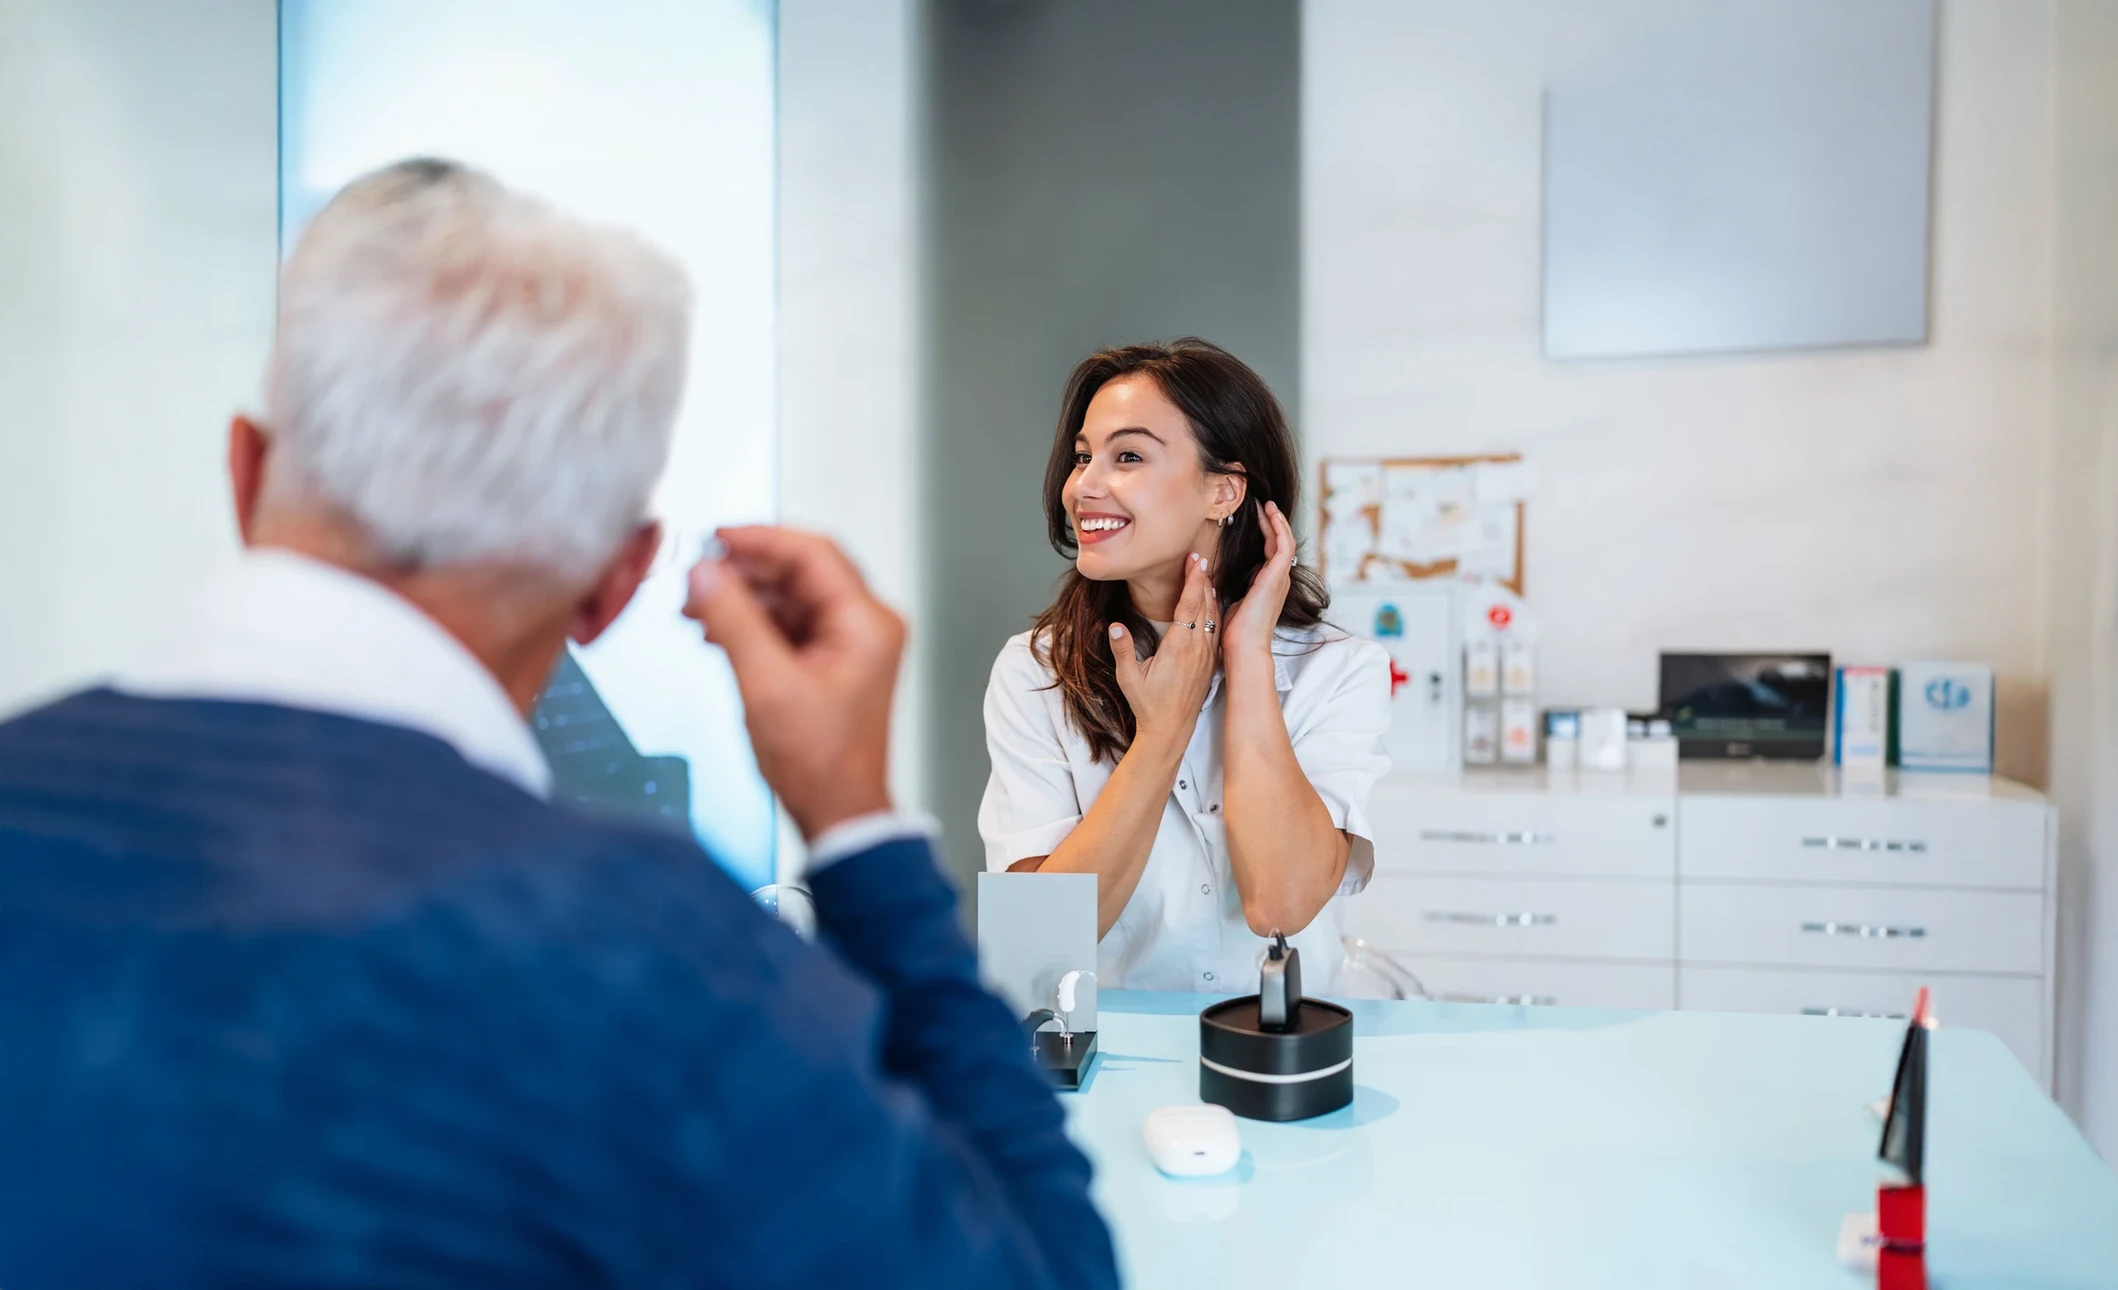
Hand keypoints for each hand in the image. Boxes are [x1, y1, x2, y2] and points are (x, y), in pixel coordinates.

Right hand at [682, 527, 901, 840]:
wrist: (837, 813)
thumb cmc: (820, 763)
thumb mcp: (765, 685)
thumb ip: (733, 621)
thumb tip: (704, 572)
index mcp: (867, 622)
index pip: (812, 553)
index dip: (759, 538)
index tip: (716, 537)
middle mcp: (865, 625)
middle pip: (799, 571)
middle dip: (743, 571)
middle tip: (697, 576)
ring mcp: (849, 642)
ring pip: (789, 596)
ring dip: (742, 598)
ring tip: (695, 607)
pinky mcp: (830, 659)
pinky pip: (787, 623)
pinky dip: (751, 622)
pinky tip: (715, 630)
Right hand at [1111, 552, 1218, 749]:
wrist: (1171, 729)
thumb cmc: (1148, 704)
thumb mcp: (1128, 677)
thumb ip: (1123, 649)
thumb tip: (1114, 626)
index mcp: (1178, 647)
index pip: (1189, 604)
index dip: (1193, 579)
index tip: (1195, 559)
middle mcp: (1197, 648)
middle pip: (1204, 604)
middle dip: (1202, 579)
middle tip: (1199, 557)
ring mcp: (1206, 656)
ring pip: (1213, 616)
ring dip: (1209, 594)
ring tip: (1204, 574)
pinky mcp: (1209, 663)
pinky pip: (1215, 630)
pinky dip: (1214, 612)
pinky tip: (1211, 604)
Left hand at [1222, 500, 1294, 664]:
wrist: (1244, 647)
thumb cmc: (1236, 633)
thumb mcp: (1231, 601)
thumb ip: (1232, 587)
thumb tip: (1216, 578)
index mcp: (1267, 585)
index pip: (1270, 552)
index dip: (1265, 533)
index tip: (1256, 517)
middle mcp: (1278, 580)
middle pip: (1279, 543)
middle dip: (1271, 522)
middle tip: (1262, 504)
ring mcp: (1280, 578)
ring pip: (1285, 540)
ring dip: (1276, 521)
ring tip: (1267, 504)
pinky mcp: (1277, 577)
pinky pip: (1284, 545)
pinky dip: (1280, 528)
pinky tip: (1271, 514)